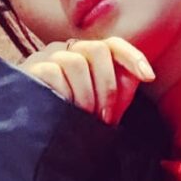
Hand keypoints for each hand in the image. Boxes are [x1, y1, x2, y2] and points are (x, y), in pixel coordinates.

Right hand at [18, 37, 154, 125]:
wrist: (32, 137)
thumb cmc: (71, 119)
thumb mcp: (101, 106)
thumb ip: (121, 88)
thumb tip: (142, 74)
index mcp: (86, 55)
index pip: (112, 44)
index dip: (132, 56)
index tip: (149, 77)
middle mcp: (67, 50)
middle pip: (98, 49)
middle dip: (107, 87)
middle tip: (104, 116)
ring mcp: (47, 56)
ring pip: (77, 63)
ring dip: (86, 95)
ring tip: (83, 117)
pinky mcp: (30, 68)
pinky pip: (54, 72)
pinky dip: (65, 94)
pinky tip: (63, 109)